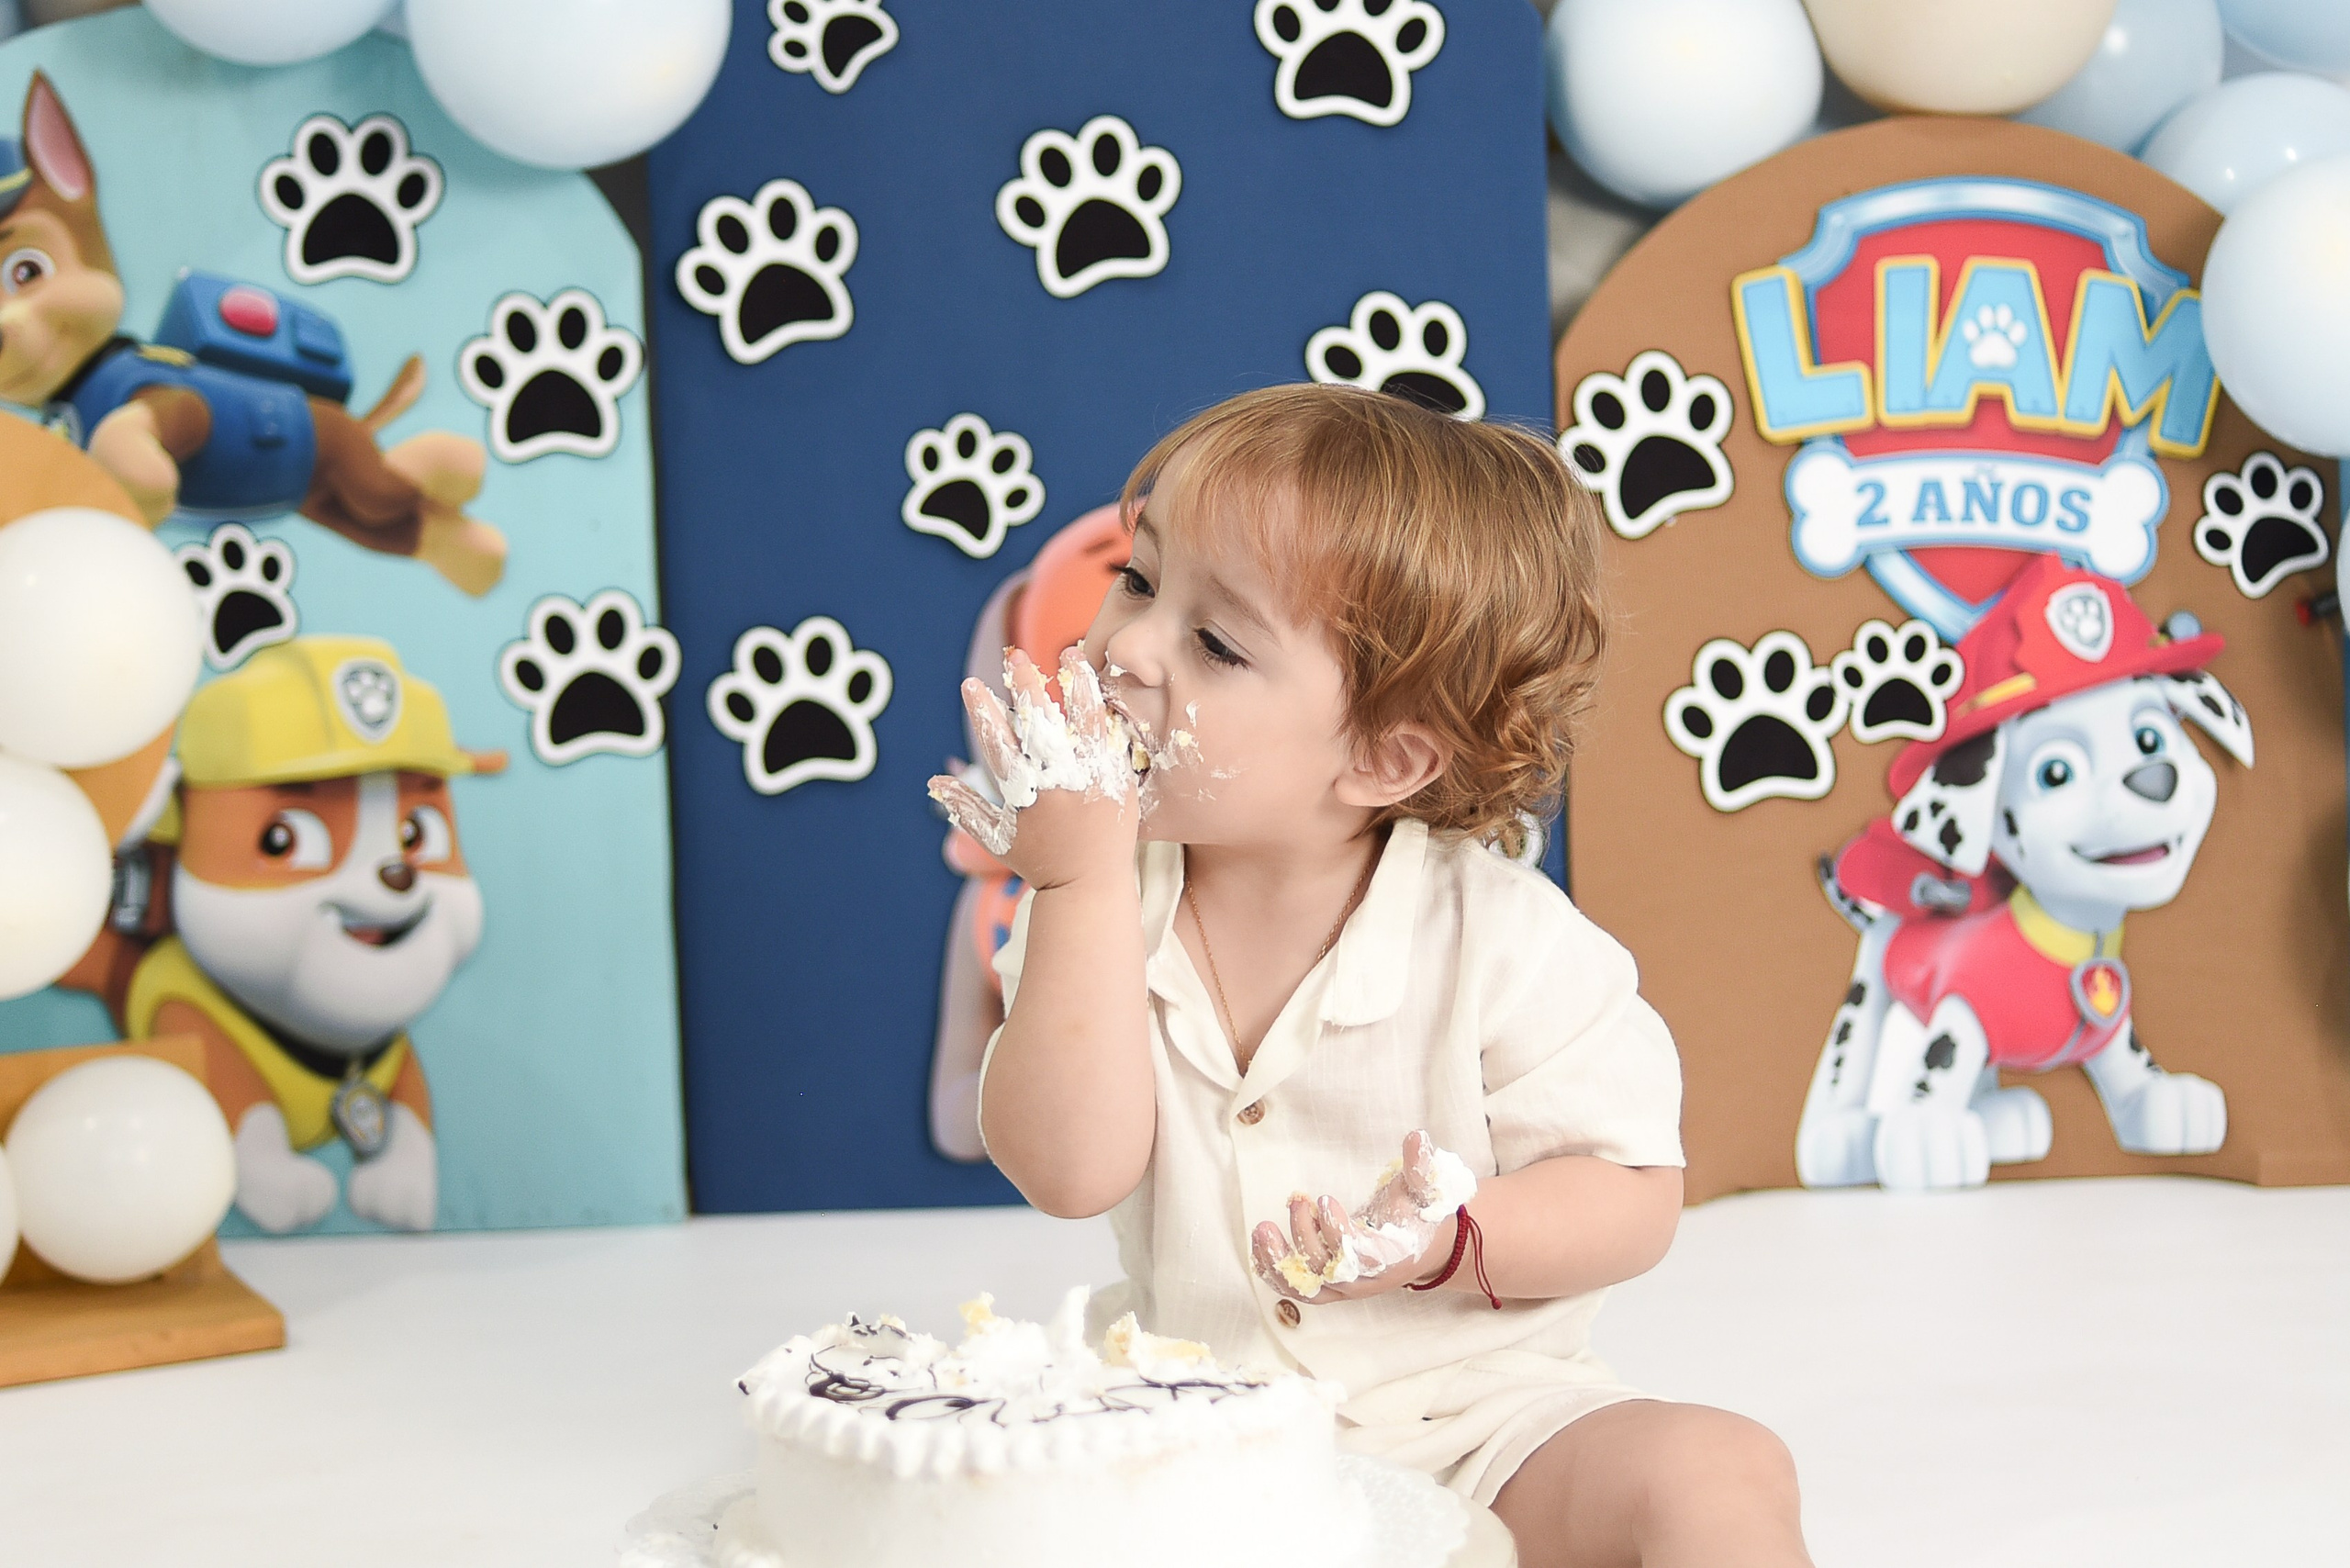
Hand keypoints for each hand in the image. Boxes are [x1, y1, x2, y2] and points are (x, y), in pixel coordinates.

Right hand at [928, 647, 1140, 890]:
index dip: (982, 714)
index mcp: (1025, 796)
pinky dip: (1104, 711)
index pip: (997, 746)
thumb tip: (933, 781)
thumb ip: (966, 807)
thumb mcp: (999, 839)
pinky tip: (1099, 686)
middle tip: (1015, 656)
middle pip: (1039, 726)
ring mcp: (1091, 781)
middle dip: (1026, 687)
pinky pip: (1113, 739)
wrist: (1093, 887)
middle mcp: (1058, 785)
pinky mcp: (1119, 782)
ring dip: (1075, 685)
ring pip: (1083, 723)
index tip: (971, 684)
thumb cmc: (1042, 864)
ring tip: (1070, 655)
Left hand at [1250, 1131, 1473, 1304]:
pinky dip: (1274, 1272)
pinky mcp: (1328, 1288)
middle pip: (1329, 1271)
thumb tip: (1416, 1137)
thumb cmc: (1417, 1214)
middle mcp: (1366, 1280)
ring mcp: (1345, 1287)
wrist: (1420, 1248)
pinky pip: (1297, 1289)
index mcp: (1391, 1257)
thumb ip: (1420, 1167)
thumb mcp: (1424, 1190)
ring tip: (1262, 1229)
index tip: (1323, 1199)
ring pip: (1308, 1288)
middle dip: (1307, 1235)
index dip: (1338, 1231)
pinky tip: (1259, 1246)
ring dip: (1279, 1261)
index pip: (1361, 1255)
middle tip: (1298, 1201)